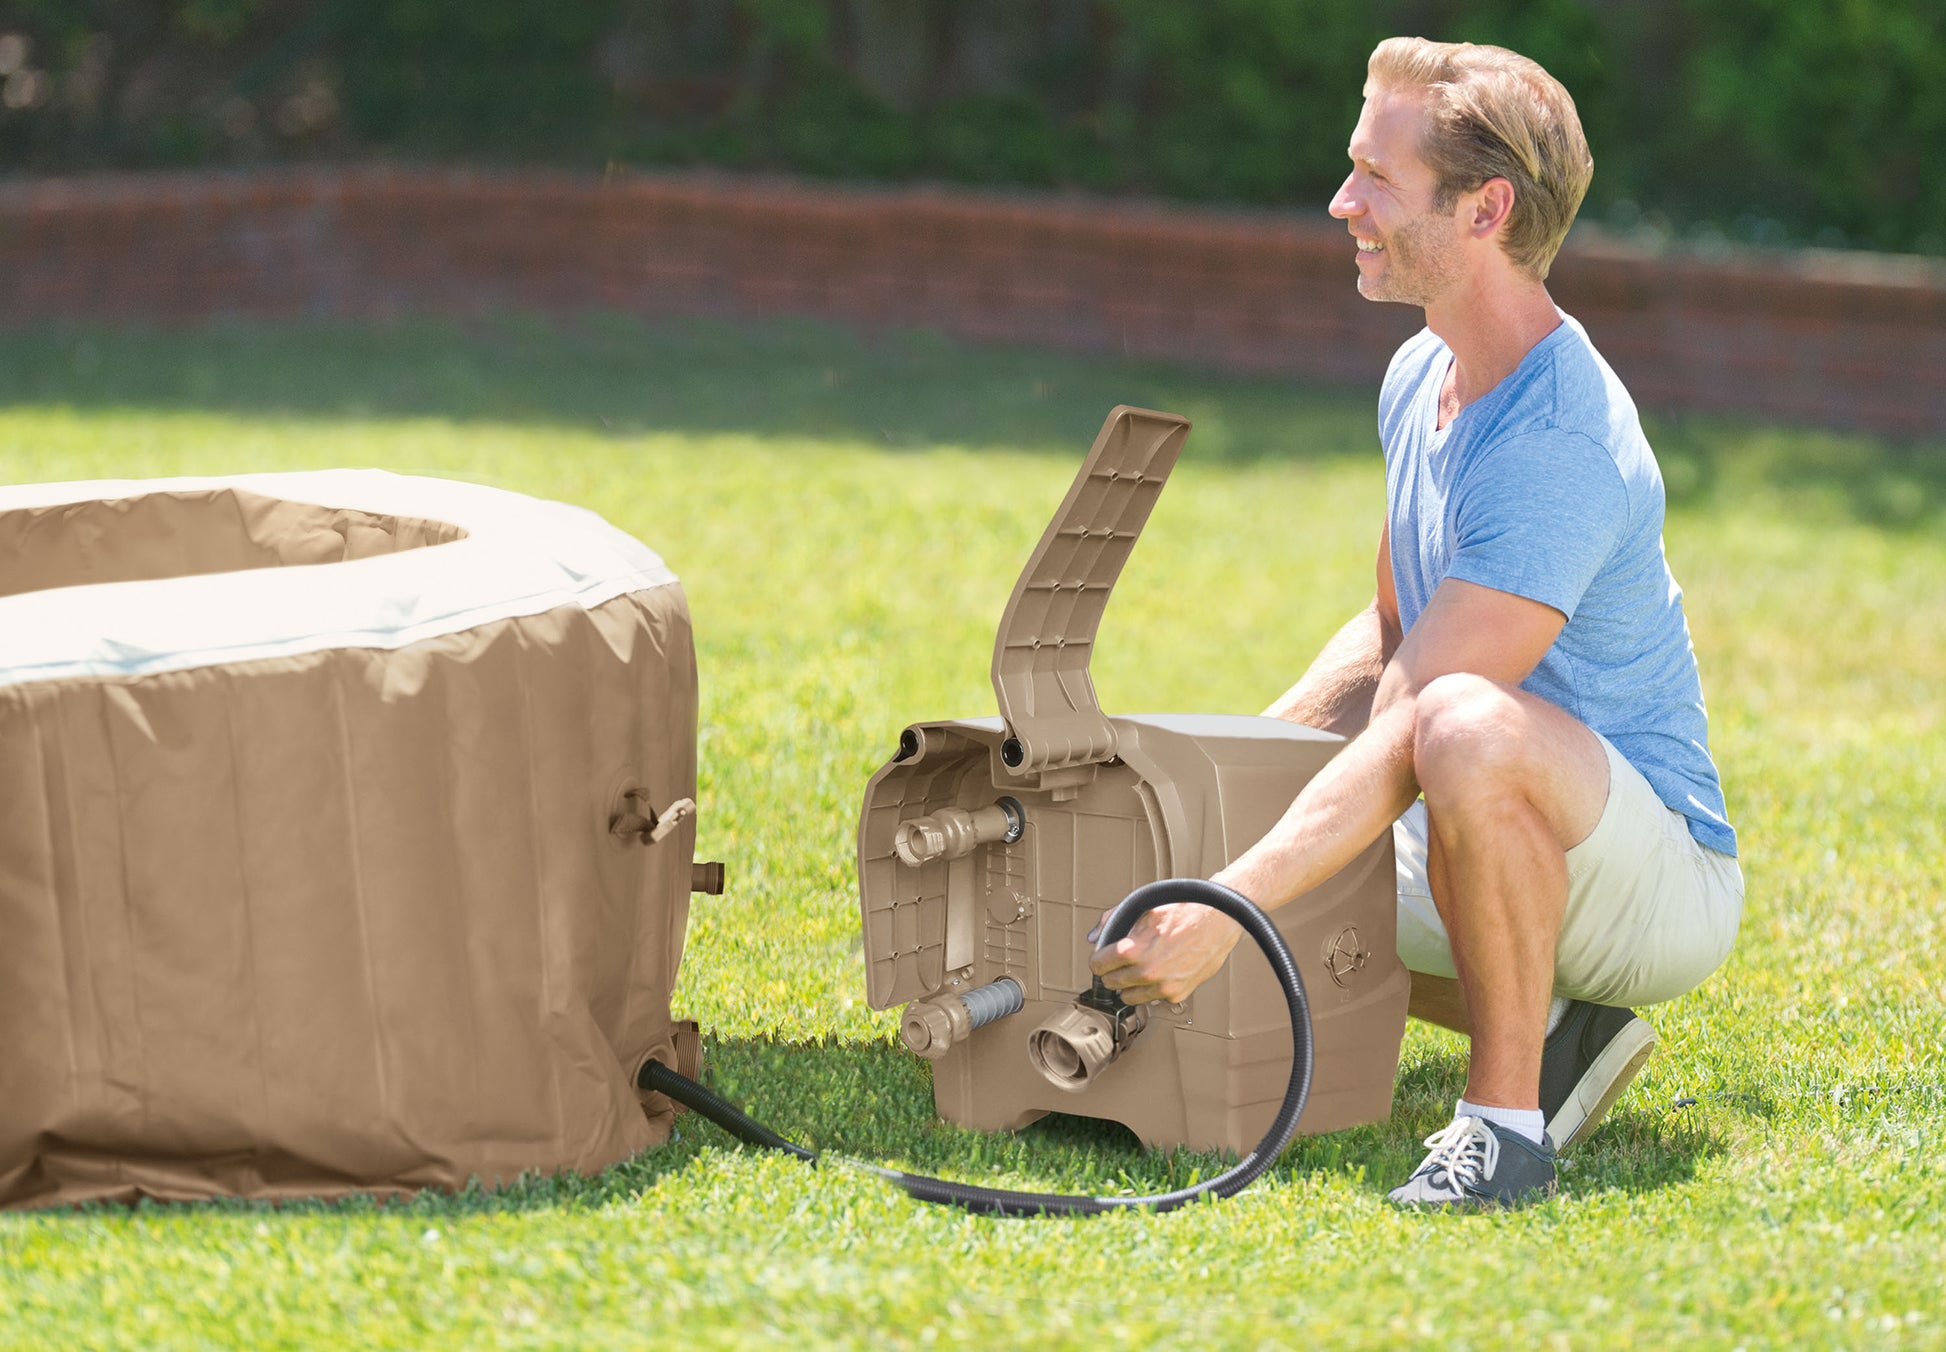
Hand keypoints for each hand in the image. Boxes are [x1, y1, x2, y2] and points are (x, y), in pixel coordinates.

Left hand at [1088, 900, 1243, 1004]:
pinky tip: (1159, 971)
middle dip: (1112, 972)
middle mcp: (1146, 972)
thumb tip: (1094, 937)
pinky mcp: (1176, 994)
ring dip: (1130, 984)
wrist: (1218, 919)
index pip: (1098, 966)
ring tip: (1140, 967)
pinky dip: (1151, 988)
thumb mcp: (1143, 907)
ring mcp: (1162, 986)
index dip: (1098, 960)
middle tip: (1121, 961)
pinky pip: (1152, 998)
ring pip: (1129, 997)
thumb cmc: (1184, 910)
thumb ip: (1112, 920)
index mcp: (1133, 950)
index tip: (1102, 958)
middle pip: (1111, 984)